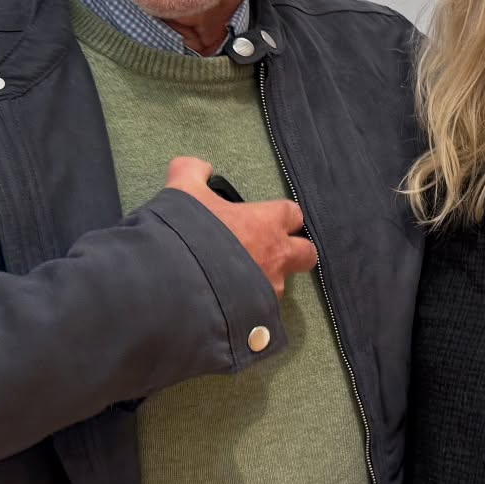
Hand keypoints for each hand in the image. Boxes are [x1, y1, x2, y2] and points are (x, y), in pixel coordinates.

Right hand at [165, 156, 317, 297]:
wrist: (177, 283)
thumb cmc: (189, 233)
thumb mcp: (183, 192)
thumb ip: (192, 172)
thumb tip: (200, 168)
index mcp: (267, 222)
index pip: (293, 213)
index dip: (283, 215)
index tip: (269, 218)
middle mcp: (277, 255)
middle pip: (307, 253)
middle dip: (296, 251)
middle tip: (271, 252)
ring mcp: (271, 288)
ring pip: (283, 285)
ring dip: (268, 281)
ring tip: (241, 283)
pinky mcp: (260, 316)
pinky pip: (264, 311)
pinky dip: (252, 307)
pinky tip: (231, 305)